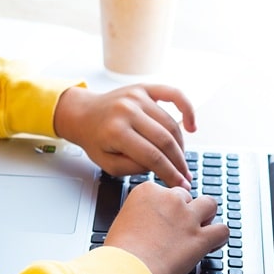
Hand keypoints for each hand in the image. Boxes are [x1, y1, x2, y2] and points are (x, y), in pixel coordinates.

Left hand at [53, 84, 196, 188]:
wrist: (82, 113)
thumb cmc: (94, 140)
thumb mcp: (107, 164)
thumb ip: (134, 167)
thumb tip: (161, 165)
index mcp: (116, 131)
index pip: (152, 156)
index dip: (170, 173)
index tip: (180, 184)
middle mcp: (128, 111)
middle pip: (165, 140)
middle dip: (179, 162)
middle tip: (185, 176)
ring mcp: (137, 97)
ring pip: (171, 123)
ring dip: (181, 144)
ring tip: (180, 159)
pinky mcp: (143, 88)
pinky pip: (173, 94)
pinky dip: (187, 108)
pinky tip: (191, 125)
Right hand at [103, 183, 227, 273]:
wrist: (125, 270)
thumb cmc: (119, 252)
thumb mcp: (123, 220)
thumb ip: (141, 213)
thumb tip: (150, 221)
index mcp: (147, 191)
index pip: (166, 191)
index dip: (166, 207)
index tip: (163, 220)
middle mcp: (170, 199)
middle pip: (186, 196)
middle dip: (184, 210)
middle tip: (178, 228)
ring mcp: (187, 217)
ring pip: (210, 204)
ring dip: (206, 216)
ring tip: (200, 229)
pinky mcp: (200, 237)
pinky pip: (222, 230)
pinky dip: (220, 237)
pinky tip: (211, 244)